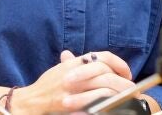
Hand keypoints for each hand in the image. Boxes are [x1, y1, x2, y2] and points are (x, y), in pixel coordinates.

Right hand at [18, 50, 136, 113]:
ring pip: (103, 89)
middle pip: (107, 74)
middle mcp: (75, 73)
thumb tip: (82, 55)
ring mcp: (72, 89)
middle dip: (122, 82)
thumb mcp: (61, 69)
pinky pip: (93, 103)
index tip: (127, 73)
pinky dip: (105, 105)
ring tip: (126, 99)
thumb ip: (74, 63)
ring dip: (118, 94)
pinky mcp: (69, 103)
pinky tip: (112, 107)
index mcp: (75, 63)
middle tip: (131, 89)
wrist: (30, 101)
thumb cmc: (46, 86)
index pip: (103, 57)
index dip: (119, 64)